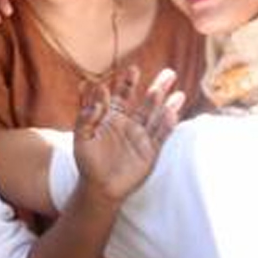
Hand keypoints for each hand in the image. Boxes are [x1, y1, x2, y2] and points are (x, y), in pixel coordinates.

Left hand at [72, 67, 183, 205]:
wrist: (99, 187)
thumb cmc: (87, 161)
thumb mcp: (81, 137)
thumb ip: (86, 116)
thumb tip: (96, 94)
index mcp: (113, 116)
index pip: (122, 94)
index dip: (127, 82)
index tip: (132, 70)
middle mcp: (130, 123)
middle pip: (146, 101)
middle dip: (157, 87)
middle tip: (168, 72)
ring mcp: (142, 137)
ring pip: (157, 116)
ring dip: (166, 104)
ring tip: (176, 89)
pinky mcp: (150, 152)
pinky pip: (161, 135)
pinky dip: (167, 124)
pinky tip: (173, 111)